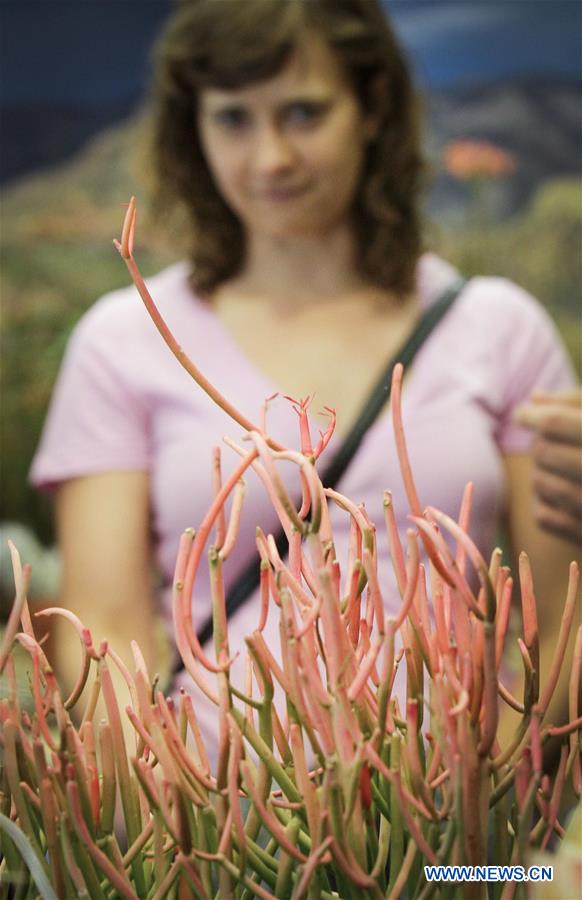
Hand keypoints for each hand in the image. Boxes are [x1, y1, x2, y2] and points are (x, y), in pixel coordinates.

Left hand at [514, 389, 581, 544]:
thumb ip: (577, 404)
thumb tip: (534, 399)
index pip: (555, 423)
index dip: (533, 416)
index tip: (524, 414)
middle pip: (543, 452)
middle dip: (542, 444)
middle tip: (554, 443)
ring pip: (539, 483)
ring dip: (542, 472)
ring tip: (561, 469)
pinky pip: (543, 516)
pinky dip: (546, 505)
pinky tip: (566, 498)